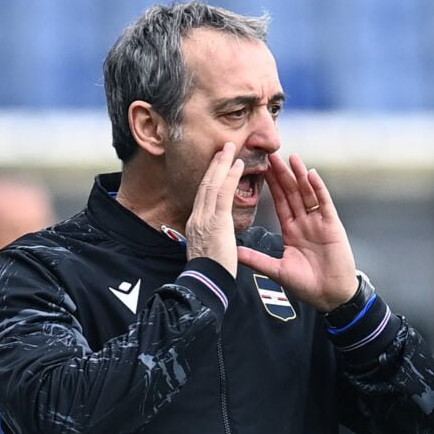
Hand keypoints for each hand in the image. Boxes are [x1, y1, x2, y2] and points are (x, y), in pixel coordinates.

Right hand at [185, 142, 244, 277]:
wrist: (205, 285)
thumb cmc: (210, 274)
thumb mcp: (206, 252)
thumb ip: (209, 238)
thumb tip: (213, 235)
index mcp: (196, 225)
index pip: (203, 196)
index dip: (210, 178)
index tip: (216, 165)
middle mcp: (197, 218)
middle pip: (205, 185)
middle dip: (214, 165)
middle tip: (223, 148)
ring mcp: (205, 218)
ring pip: (212, 184)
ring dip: (222, 164)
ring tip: (230, 148)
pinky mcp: (216, 222)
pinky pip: (223, 193)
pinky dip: (230, 177)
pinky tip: (238, 165)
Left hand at [237, 153, 357, 311]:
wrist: (330, 297)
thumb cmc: (307, 285)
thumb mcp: (277, 270)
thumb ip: (257, 259)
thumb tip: (233, 253)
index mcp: (292, 231)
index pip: (279, 203)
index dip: (271, 186)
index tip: (261, 169)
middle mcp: (305, 223)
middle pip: (292, 193)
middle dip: (282, 175)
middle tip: (271, 155)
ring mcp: (319, 222)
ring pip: (307, 194)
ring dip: (299, 175)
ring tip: (291, 157)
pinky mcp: (332, 226)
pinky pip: (324, 204)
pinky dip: (318, 189)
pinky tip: (311, 174)